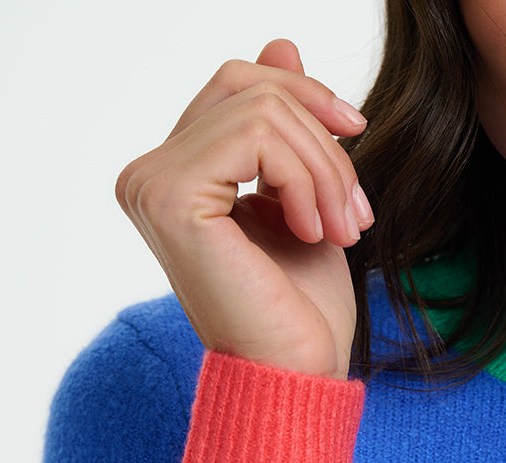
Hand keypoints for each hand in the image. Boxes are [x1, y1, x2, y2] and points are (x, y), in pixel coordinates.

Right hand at [115, 38, 372, 378]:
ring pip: (261, 109)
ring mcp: (151, 183)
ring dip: (325, 169)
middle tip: (356, 213)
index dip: (306, 98)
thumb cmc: (301, 312)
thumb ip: (284, 126)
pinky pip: (256, 135)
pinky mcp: (169, 195)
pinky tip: (314, 231)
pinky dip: (306, 178)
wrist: (296, 378)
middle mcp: (148, 174)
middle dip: (321, 139)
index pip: (239, 86)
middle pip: (248, 86)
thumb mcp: (306, 199)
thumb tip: (282, 41)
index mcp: (175, 175)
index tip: (356, 137)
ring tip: (343, 230)